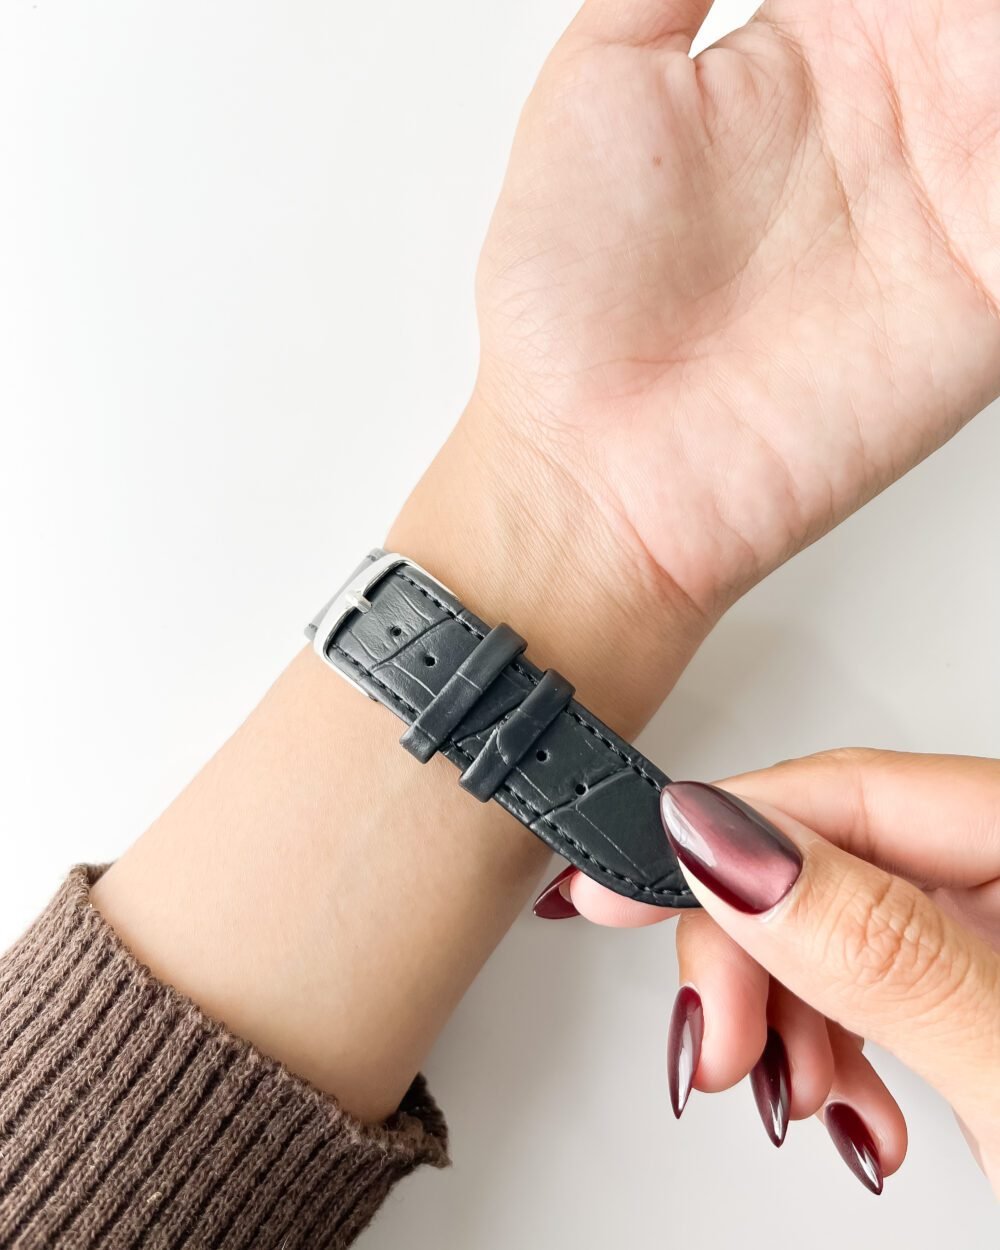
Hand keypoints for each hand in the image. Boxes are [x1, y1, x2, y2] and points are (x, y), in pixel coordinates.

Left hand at [468, 0, 999, 618]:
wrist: (596, 464)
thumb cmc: (569, 304)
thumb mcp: (598, 84)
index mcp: (807, 52)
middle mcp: (894, 117)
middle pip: (984, 10)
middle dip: (980, 4)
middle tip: (958, 12)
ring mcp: (952, 199)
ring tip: (988, 41)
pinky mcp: (991, 294)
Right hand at [551, 750, 999, 1194]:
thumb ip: (875, 945)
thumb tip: (722, 843)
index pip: (845, 791)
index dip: (713, 835)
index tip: (613, 889)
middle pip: (823, 858)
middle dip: (748, 958)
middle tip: (718, 1043)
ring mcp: (990, 929)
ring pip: (827, 926)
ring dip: (782, 1014)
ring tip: (794, 1095)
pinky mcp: (974, 985)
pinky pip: (861, 980)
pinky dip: (825, 1042)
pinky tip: (837, 1098)